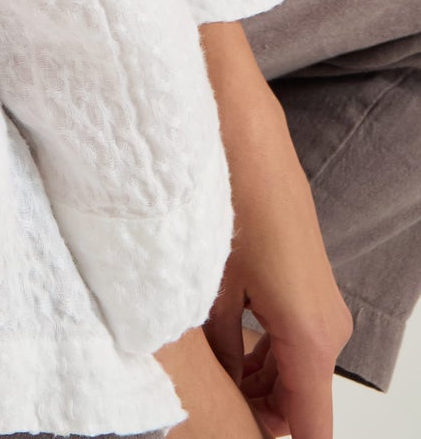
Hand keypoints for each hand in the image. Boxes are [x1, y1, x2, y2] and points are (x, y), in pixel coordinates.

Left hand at [197, 21, 353, 438]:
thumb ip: (214, 351)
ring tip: (197, 371)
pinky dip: (255, 346)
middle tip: (201, 406)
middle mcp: (325, 323)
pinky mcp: (304, 274)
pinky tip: (208, 331)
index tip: (230, 438)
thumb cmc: (221, 187)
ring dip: (251, 379)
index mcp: (307, 334)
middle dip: (253, 412)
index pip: (309, 429)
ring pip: (291, 369)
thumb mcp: (203, 283)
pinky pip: (286, 334)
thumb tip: (211, 390)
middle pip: (297, 403)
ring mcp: (319, 298)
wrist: (234, 115)